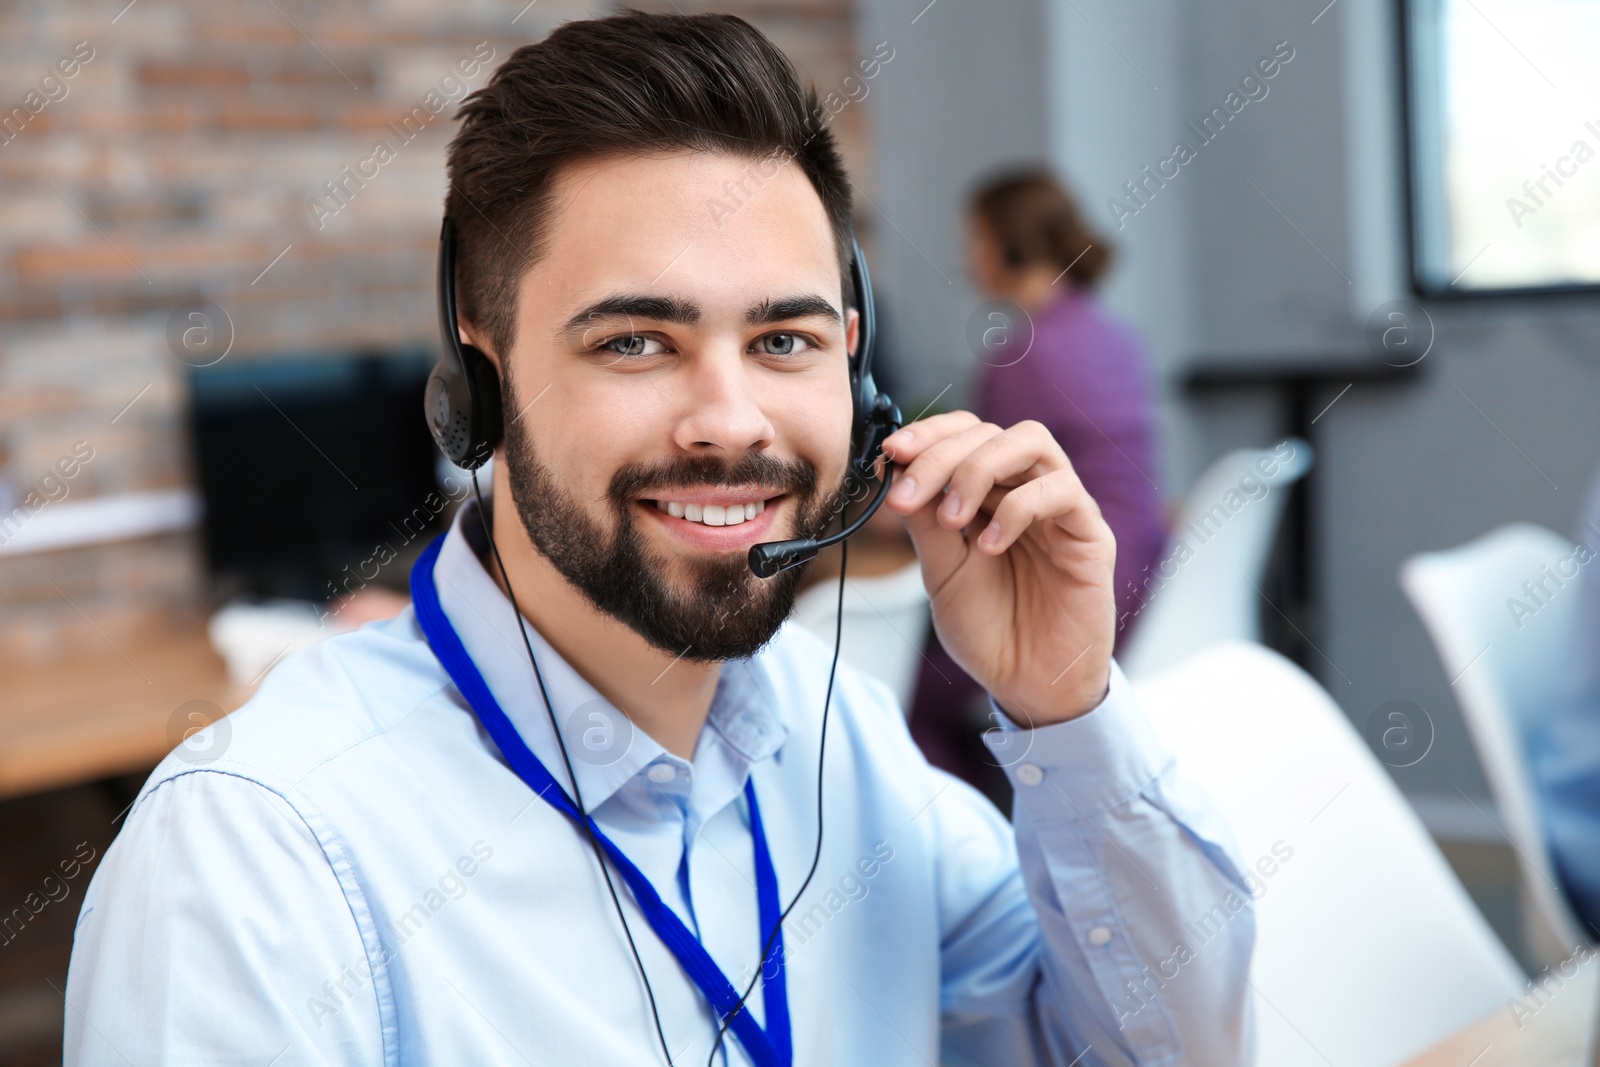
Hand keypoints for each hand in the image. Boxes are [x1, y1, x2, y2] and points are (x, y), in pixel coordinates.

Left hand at [880, 413, 1115, 725]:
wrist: (1027, 684)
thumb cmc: (989, 630)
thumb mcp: (941, 572)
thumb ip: (926, 522)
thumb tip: (896, 470)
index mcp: (990, 494)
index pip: (964, 434)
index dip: (928, 434)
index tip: (890, 455)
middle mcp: (1026, 490)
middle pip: (989, 433)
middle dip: (940, 456)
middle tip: (907, 497)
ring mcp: (1060, 508)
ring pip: (1031, 442)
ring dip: (979, 469)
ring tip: (952, 518)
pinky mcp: (1090, 534)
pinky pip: (1061, 491)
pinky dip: (1017, 508)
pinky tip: (990, 547)